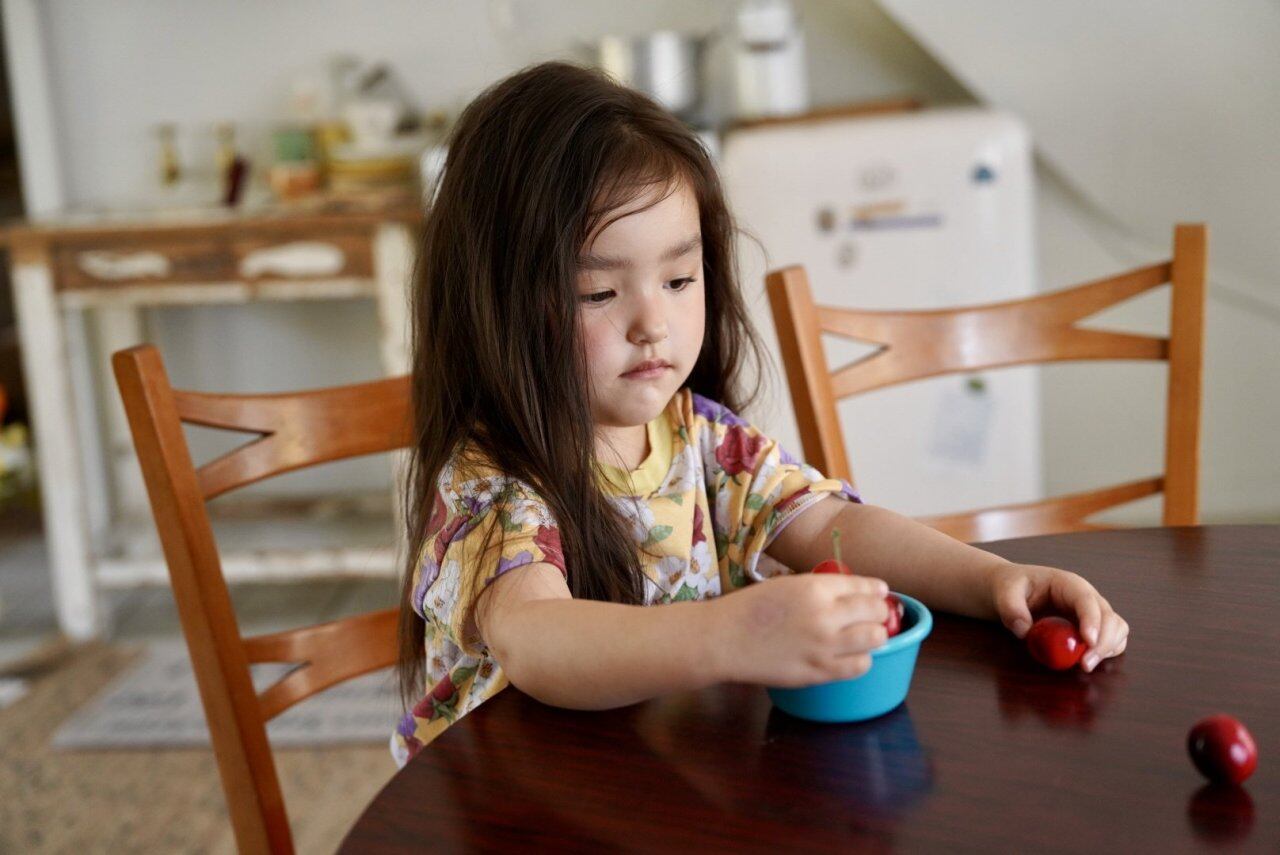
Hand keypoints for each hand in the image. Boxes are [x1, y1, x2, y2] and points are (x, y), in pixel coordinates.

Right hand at [711, 572, 890, 686]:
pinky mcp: (818, 672)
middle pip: (875, 612)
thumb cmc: (749, 608)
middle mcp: (825, 615)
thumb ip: (819, 589)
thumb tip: (852, 594)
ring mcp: (823, 646)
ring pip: (875, 639)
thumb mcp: (786, 585)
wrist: (723, 639)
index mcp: (815, 588)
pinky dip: (862, 660)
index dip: (876, 590)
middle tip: (873, 616)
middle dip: (878, 612)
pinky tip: (851, 656)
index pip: (864, 587)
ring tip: (865, 637)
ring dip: (875, 636)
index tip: (879, 594)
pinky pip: (859, 666)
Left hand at [990, 563, 1129, 671]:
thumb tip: (1024, 631)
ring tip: (1085, 665)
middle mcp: (1086, 597)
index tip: (1089, 641)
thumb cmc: (1011, 587)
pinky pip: (1110, 640)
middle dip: (1103, 641)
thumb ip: (1011, 609)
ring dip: (1108, 649)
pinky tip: (1089, 661)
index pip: (1086, 600)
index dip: (1092, 621)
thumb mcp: (1004, 592)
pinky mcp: (1090, 628)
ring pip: (1116, 629)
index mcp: (1067, 584)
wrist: (1011, 591)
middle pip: (1109, 617)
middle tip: (1085, 664)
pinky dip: (1106, 652)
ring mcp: (1091, 613)